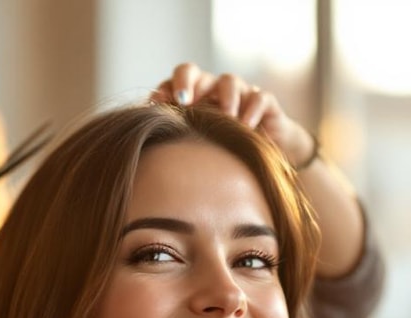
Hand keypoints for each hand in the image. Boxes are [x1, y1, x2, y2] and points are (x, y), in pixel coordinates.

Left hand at [150, 62, 315, 168]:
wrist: (264, 152)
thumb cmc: (223, 148)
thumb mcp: (197, 143)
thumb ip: (175, 134)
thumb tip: (145, 132)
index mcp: (192, 95)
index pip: (174, 81)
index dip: (166, 87)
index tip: (157, 102)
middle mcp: (212, 89)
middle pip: (195, 72)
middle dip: (188, 84)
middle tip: (184, 101)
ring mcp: (239, 93)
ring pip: (229, 81)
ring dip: (225, 97)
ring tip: (225, 117)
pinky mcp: (264, 103)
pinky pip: (259, 98)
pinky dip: (252, 109)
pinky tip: (246, 126)